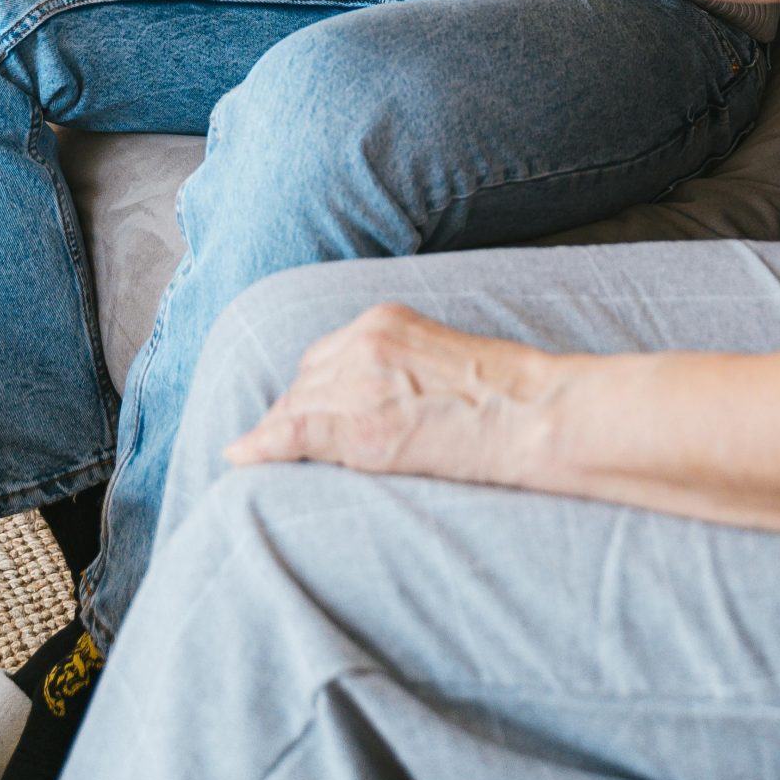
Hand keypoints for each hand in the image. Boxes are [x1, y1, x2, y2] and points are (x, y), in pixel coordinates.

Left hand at [225, 302, 559, 487]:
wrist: (539, 413)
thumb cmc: (510, 392)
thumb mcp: (443, 358)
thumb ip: (399, 365)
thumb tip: (378, 397)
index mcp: (385, 320)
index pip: (322, 357)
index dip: (309, 391)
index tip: (300, 414)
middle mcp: (364, 343)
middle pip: (303, 383)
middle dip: (292, 413)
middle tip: (281, 445)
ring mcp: (361, 384)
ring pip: (295, 408)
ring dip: (282, 434)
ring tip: (268, 459)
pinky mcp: (364, 429)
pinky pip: (294, 434)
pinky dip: (262, 446)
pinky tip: (240, 456)